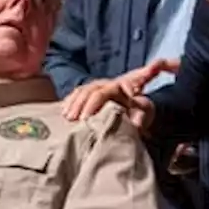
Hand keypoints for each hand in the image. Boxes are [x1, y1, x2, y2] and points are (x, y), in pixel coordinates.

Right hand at [60, 59, 178, 132]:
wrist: (136, 104)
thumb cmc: (140, 110)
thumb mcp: (145, 113)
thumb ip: (140, 118)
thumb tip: (135, 126)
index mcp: (119, 85)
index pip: (103, 92)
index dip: (93, 105)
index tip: (86, 119)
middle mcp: (106, 83)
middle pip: (89, 91)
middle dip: (81, 105)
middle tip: (75, 120)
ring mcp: (96, 86)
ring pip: (80, 91)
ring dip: (73, 104)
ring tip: (67, 118)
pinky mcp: (89, 91)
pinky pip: (75, 94)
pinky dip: (69, 102)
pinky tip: (63, 112)